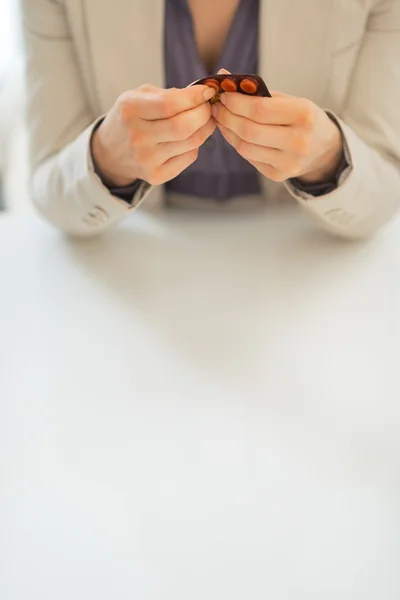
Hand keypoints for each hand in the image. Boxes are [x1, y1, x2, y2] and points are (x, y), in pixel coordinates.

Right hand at [91, 84, 215, 186]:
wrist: (111, 152)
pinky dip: (195, 144)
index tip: (207, 90)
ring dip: (205, 128)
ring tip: (205, 120)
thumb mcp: (138, 96)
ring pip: (191, 143)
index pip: (170, 104)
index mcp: (130, 110)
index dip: (194, 97)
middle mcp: (137, 137)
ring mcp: (147, 159)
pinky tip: (190, 137)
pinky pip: (189, 157)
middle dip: (204, 113)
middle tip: (207, 106)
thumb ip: (168, 94)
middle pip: (183, 126)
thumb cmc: (131, 118)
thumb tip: (202, 95)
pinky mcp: (156, 176)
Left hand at [211, 90, 343, 184]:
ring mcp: (288, 162)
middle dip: (227, 117)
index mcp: (304, 115)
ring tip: (221, 119)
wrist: (324, 149)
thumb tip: (224, 77)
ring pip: (245, 147)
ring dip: (228, 131)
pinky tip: (233, 133)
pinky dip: (237, 144)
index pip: (260, 110)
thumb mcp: (291, 101)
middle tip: (216, 107)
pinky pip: (250, 158)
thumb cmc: (303, 119)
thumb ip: (259, 92)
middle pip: (249, 130)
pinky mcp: (279, 176)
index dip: (236, 103)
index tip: (223, 95)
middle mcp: (298, 141)